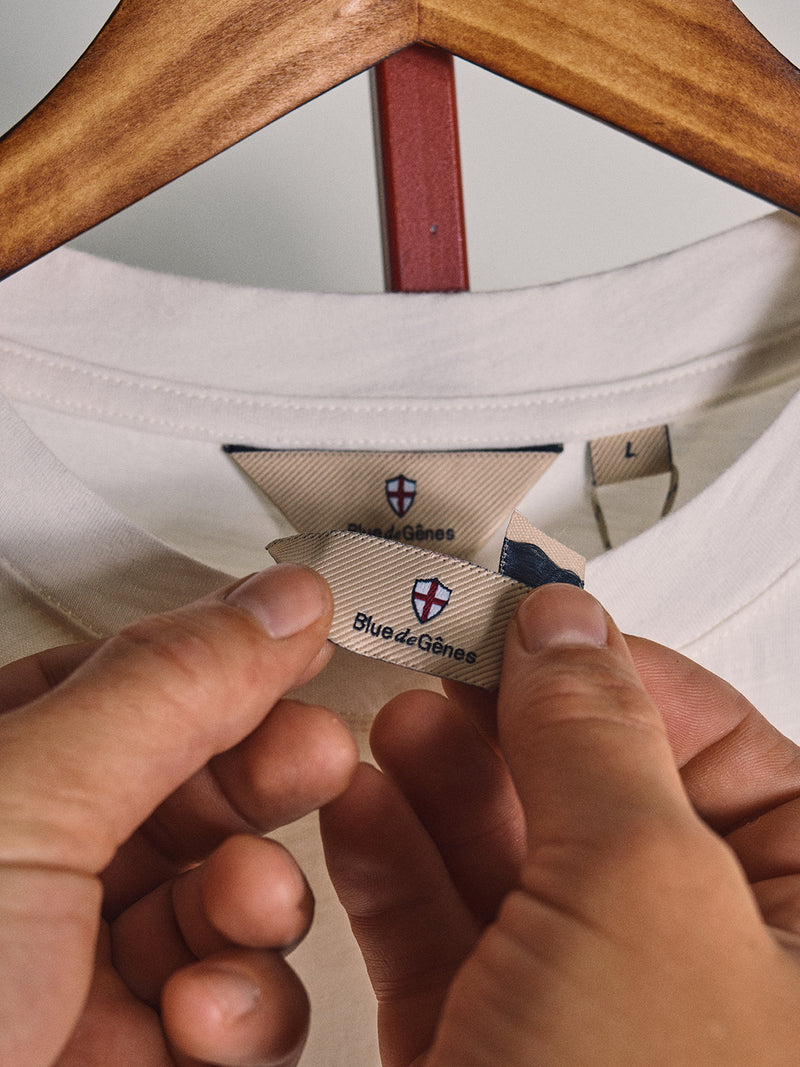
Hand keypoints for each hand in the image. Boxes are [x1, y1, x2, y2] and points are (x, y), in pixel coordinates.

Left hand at [0, 565, 357, 1066]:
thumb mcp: (23, 803)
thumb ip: (169, 687)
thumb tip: (282, 600)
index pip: (136, 679)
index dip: (225, 659)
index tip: (308, 641)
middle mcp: (38, 867)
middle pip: (197, 783)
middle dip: (265, 772)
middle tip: (312, 758)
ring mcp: (88, 970)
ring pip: (231, 896)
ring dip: (259, 897)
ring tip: (243, 905)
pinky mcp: (135, 1061)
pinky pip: (235, 1011)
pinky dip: (243, 1008)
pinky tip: (204, 1016)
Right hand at [322, 583, 799, 1064]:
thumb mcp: (639, 895)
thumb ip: (597, 739)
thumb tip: (567, 630)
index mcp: (798, 935)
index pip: (736, 760)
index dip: (636, 679)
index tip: (546, 627)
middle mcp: (694, 976)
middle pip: (603, 803)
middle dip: (517, 725)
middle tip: (458, 657)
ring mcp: (585, 1020)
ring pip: (511, 866)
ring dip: (442, 783)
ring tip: (402, 722)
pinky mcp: (482, 1052)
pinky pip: (440, 935)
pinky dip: (394, 865)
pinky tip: (362, 805)